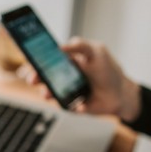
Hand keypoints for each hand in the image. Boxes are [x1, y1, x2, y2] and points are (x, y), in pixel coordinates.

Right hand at [25, 37, 141, 121]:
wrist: (121, 94)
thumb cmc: (108, 70)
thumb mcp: (97, 51)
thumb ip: (80, 45)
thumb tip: (60, 46)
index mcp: (66, 61)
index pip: (46, 59)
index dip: (35, 60)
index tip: (30, 61)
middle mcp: (63, 76)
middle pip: (43, 77)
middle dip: (35, 77)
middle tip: (33, 79)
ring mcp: (65, 92)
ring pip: (49, 93)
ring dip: (46, 93)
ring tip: (47, 94)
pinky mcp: (71, 106)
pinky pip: (65, 106)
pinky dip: (71, 105)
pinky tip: (81, 104)